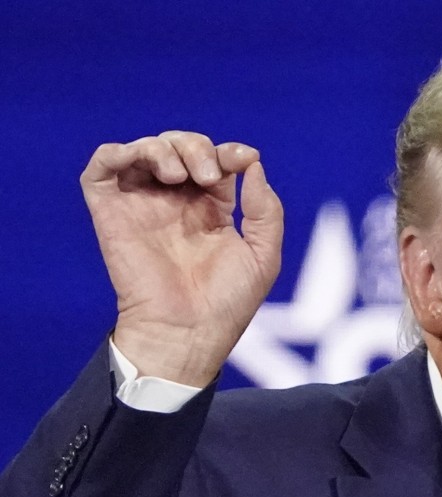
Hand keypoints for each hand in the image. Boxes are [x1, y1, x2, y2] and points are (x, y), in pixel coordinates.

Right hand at [81, 131, 282, 386]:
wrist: (187, 333)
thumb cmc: (227, 304)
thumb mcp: (263, 255)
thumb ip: (266, 210)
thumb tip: (254, 166)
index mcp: (211, 211)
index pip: (217, 162)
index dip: (230, 152)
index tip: (244, 159)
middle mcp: (176, 204)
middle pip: (181, 148)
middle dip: (197, 147)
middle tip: (208, 174)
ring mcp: (143, 206)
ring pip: (145, 150)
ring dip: (164, 147)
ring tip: (179, 176)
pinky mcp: (111, 212)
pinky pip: (102, 167)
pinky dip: (118, 152)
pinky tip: (144, 163)